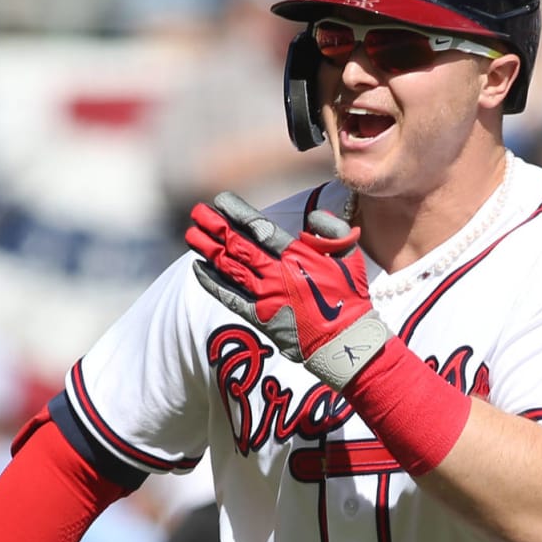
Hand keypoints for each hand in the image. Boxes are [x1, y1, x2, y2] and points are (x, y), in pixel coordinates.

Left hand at [186, 192, 389, 388]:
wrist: (345, 340)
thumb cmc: (349, 296)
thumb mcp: (349, 255)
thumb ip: (331, 230)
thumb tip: (310, 217)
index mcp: (297, 256)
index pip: (260, 229)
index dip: (237, 213)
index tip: (220, 201)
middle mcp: (276, 274)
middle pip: (238, 246)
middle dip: (215, 227)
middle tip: (197, 212)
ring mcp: (265, 297)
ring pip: (229, 268)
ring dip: (208, 250)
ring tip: (191, 235)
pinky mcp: (260, 318)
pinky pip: (229, 297)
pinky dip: (212, 282)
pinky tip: (198, 268)